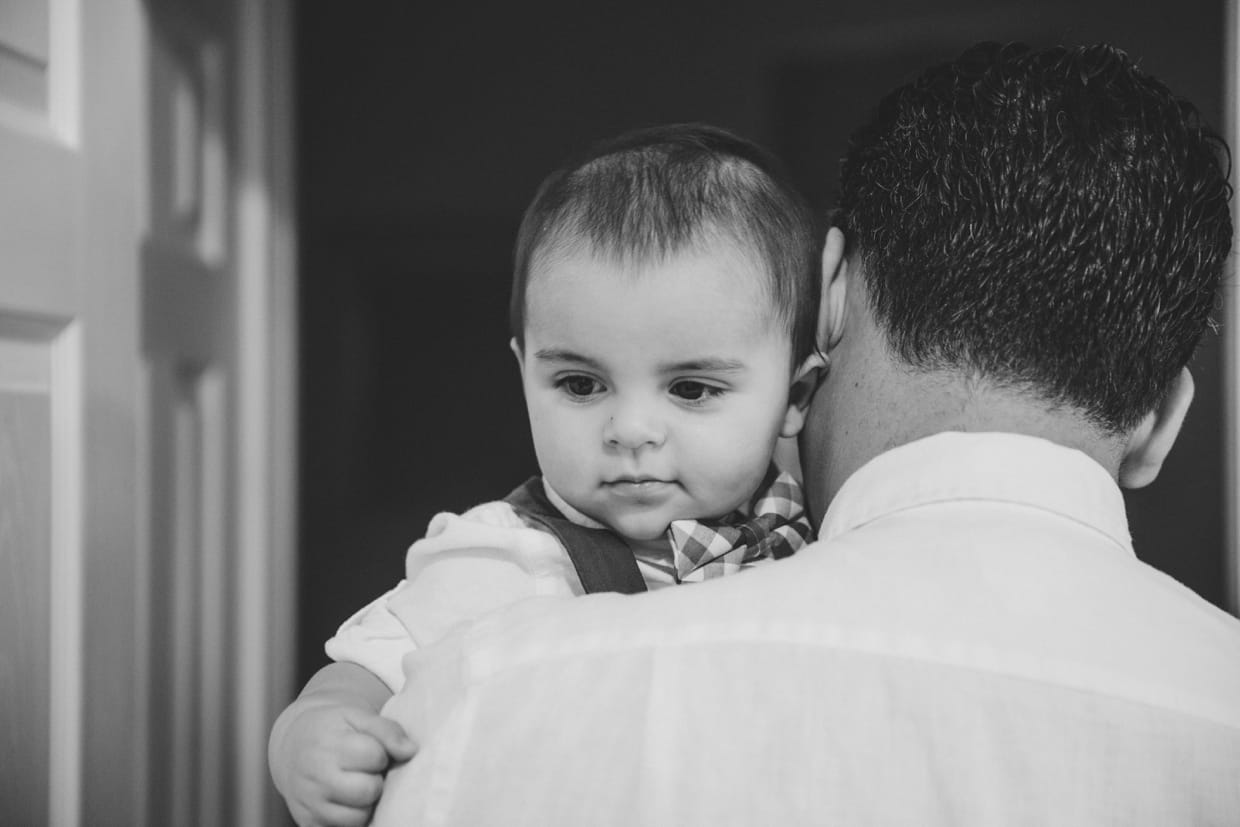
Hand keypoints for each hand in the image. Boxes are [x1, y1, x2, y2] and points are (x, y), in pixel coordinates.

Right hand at [272, 702, 416, 826]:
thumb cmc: (332, 730)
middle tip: (366, 771)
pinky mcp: (308, 823)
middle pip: (368, 790)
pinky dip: (352, 818)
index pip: (374, 756)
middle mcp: (315, 776)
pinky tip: (347, 800)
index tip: (372, 750)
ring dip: (366, 803)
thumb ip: (387, 729)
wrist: (292, 746)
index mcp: (329, 745)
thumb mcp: (357, 717)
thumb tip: (410, 751)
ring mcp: (309, 803)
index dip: (381, 753)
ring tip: (357, 785)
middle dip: (375, 780)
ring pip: (358, 817)